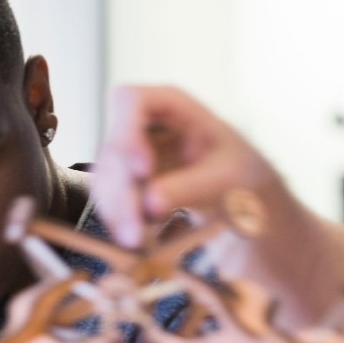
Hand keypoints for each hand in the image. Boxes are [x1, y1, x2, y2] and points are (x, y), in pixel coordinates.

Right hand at [92, 85, 278, 247]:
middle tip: (136, 232)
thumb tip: (150, 204)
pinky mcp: (121, 180)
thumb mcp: (226, 174)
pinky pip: (108, 198)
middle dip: (121, 192)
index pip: (128, 100)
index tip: (143, 171)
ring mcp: (125, 153)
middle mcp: (138, 123)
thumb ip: (191, 185)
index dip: (126, 132)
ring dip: (116, 212)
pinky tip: (134, 238)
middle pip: (113, 150)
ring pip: (105, 178)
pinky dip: (118, 220)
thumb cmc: (237, 168)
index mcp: (167, 103)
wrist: (236, 189)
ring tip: (136, 242)